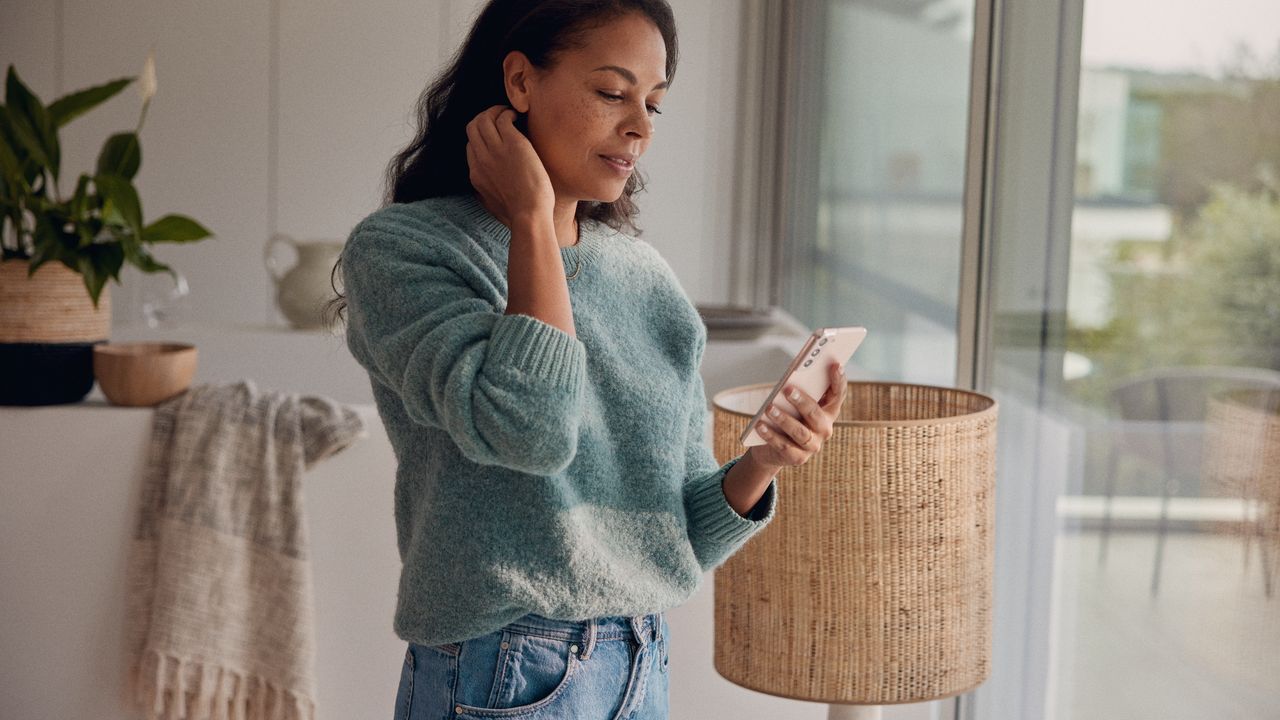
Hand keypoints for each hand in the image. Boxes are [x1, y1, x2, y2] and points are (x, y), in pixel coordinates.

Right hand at [465, 105, 555, 228]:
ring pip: (483, 119)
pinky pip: (502, 118)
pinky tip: (518, 117)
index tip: (495, 135)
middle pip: (472, 127)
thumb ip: (487, 194)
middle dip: (484, 117)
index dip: (481, 136)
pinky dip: (508, 113)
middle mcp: (481, 159)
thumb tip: (488, 194)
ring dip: (495, 111)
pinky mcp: (513, 144)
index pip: (470, 145)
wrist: (529, 215)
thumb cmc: (519, 214)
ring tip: (509, 114)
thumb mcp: (493, 205)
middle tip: (500, 117)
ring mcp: (495, 151)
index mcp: (476, 174)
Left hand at [747, 362, 845, 470]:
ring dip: (784, 419)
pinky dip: (770, 435)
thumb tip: (791, 376)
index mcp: (828, 412)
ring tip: (769, 408)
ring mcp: (812, 446)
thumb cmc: (787, 417)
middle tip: (787, 389)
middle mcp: (824, 429)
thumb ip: (798, 390)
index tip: (835, 364)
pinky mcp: (798, 458)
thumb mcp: (794, 404)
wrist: (773, 449)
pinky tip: (759, 425)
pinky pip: (783, 446)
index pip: (838, 395)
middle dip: (802, 401)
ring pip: (800, 432)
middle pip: (815, 414)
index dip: (839, 380)